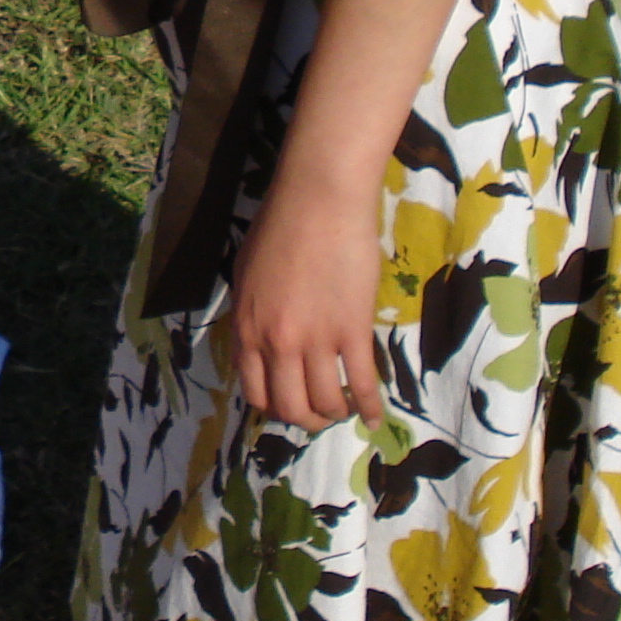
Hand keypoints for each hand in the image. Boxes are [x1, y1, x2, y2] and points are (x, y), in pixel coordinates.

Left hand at [225, 170, 386, 431]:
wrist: (318, 200)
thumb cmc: (279, 226)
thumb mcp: (246, 275)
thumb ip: (250, 314)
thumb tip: (257, 341)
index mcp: (247, 328)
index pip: (255, 391)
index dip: (274, 407)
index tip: (289, 405)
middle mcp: (276, 343)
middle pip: (289, 406)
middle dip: (306, 420)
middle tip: (319, 416)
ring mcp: (315, 339)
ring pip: (325, 401)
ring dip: (335, 413)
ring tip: (344, 409)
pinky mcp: (352, 330)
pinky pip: (362, 382)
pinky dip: (368, 407)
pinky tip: (374, 417)